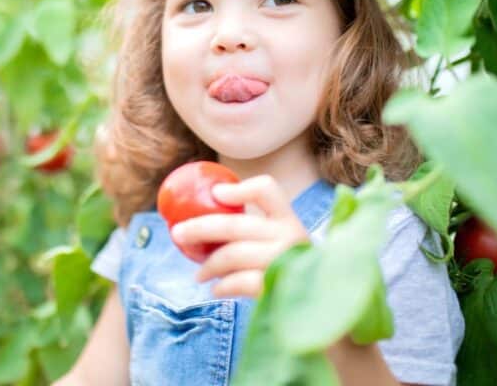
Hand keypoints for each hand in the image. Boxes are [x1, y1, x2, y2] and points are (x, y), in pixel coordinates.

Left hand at [169, 175, 309, 298]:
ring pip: (232, 254)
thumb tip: (200, 221)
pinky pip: (238, 282)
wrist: (320, 307)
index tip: (216, 194)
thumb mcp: (278, 241)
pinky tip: (216, 289)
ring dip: (208, 264)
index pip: (267, 189)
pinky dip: (222, 285)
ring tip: (199, 274)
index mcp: (287, 218)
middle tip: (177, 233)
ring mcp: (284, 260)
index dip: (240, 189)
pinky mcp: (277, 285)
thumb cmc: (288, 267)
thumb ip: (252, 230)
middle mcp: (288, 234)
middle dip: (199, 227)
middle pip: (235, 224)